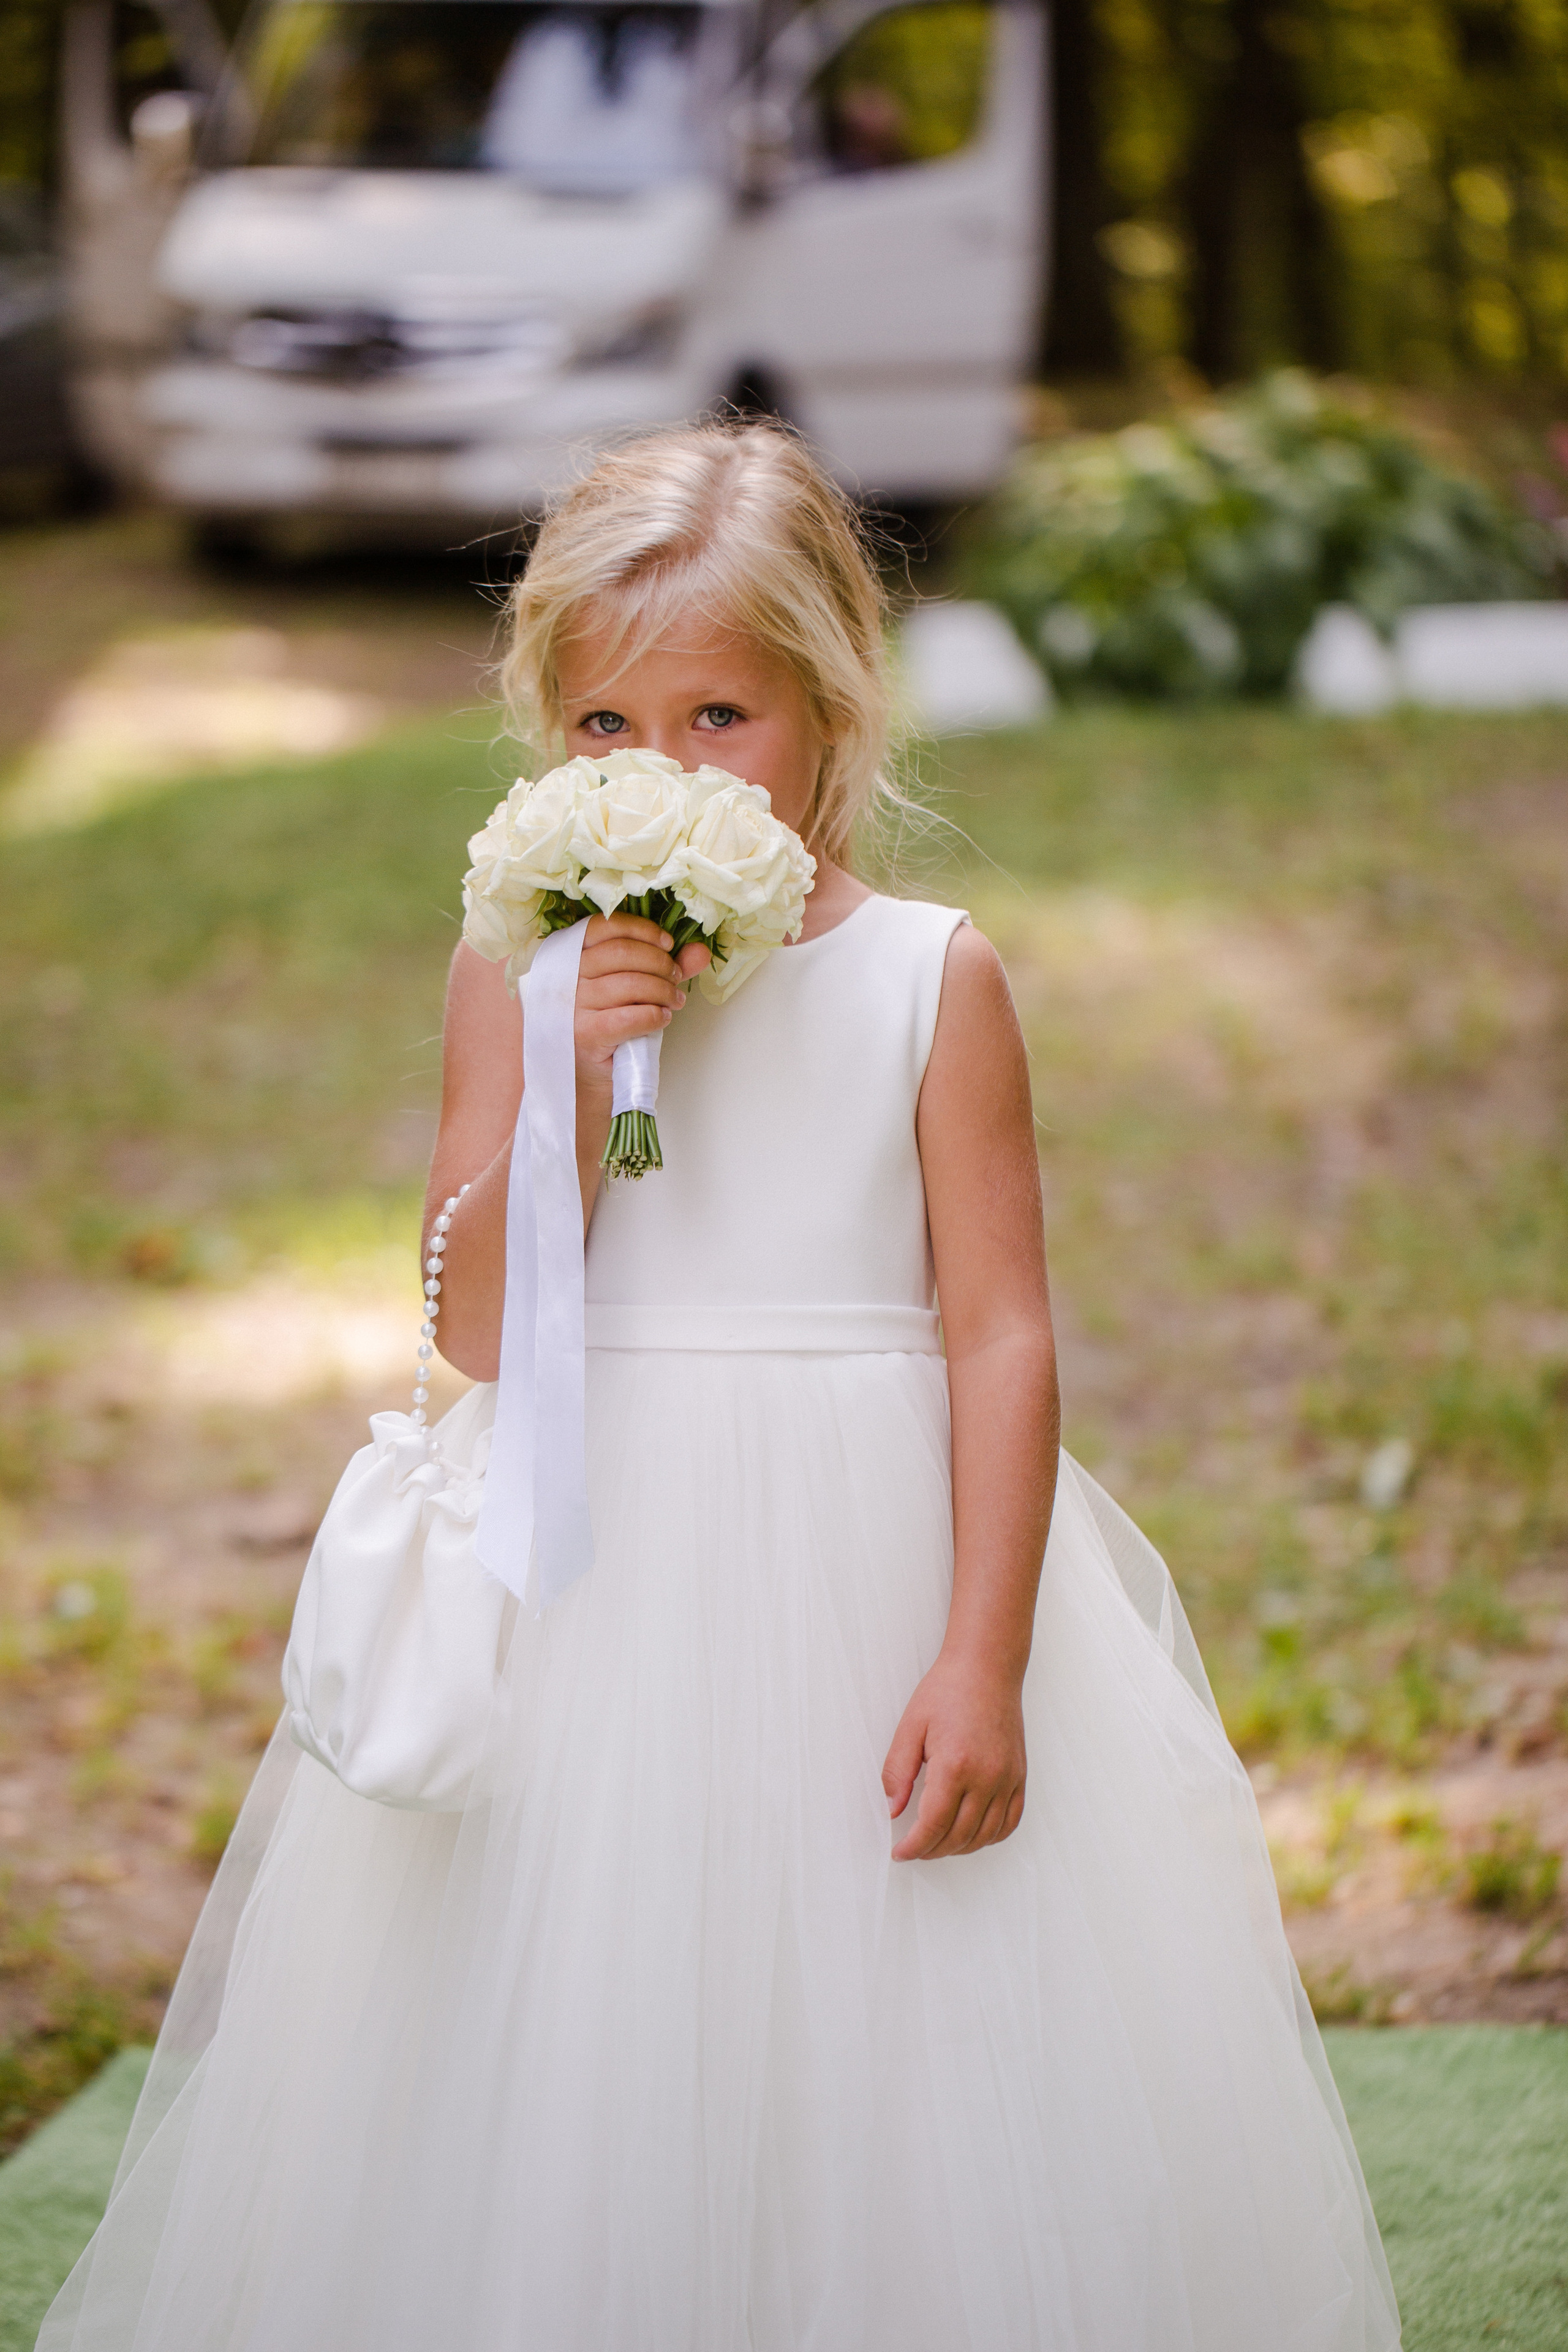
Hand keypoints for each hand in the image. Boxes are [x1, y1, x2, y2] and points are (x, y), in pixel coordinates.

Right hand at [573, 914, 709, 1107]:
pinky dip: (655, 1016)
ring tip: (674, 1001)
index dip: (641, 930)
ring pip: (630, 984)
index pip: (602, 926)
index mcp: (569, 955)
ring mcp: (572, 1007)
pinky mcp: (585, 1034)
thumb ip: (662, 965)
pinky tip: (662, 1018)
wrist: (585, 1074)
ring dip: (663, 991)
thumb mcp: (630, 988)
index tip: (667, 944)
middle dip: (660, 963)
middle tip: (675, 978)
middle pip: (622, 953)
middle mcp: (565, 977)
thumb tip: (700, 951)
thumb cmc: (607, 1025)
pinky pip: (631, 1017)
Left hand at [883, 1650, 1026, 1860]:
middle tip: (914, 1849)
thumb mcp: (910, 1727)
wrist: (986, 1667)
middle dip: (932, 1850)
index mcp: (955, 1765)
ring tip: (938, 1844)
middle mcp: (986, 1777)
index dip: (914, 1847)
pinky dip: (990, 1836)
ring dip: (959, 1848)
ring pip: (985, 1835)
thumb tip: (892, 1810)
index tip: (901, 1853)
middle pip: (959, 1836)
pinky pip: (1010, 1822)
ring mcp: (1007, 1779)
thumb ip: (898, 1772)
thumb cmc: (948, 1690)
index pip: (934, 1825)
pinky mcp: (1019, 1776)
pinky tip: (972, 1834)